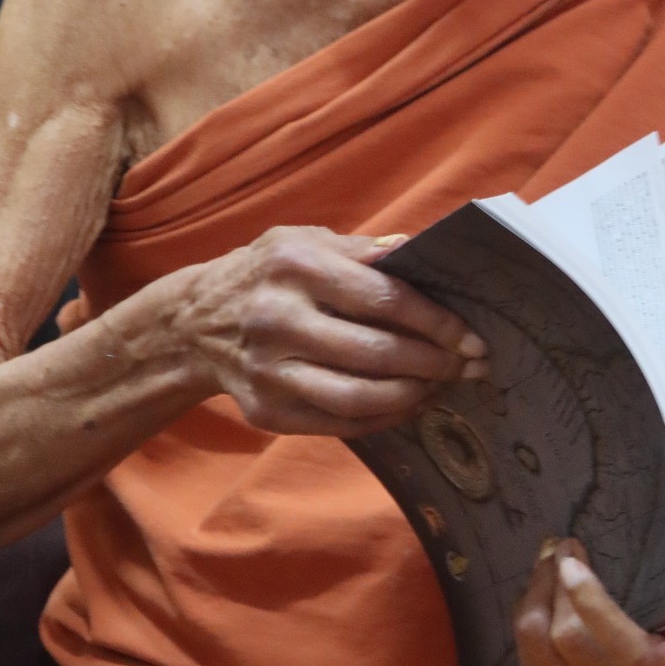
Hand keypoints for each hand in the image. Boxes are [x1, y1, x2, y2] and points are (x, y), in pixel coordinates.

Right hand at [169, 225, 487, 437]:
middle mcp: (277, 318)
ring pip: (358, 397)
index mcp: (294, 265)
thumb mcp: (305, 241)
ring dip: (412, 395)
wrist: (194, 322)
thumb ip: (364, 250)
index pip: (382, 298)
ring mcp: (269, 370)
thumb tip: (427, 253)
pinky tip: (406, 403)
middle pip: (375, 353)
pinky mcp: (266, 411)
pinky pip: (340, 424)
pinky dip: (383, 417)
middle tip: (468, 366)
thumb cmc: (267, 274)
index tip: (470, 335)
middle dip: (433, 363)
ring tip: (440, 385)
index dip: (434, 321)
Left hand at [514, 541, 664, 665]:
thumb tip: (612, 558)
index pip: (629, 648)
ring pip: (544, 655)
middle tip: (556, 550)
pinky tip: (534, 602)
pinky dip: (526, 629)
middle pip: (573, 644)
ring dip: (535, 602)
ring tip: (545, 569)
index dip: (590, 602)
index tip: (570, 561)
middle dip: (554, 588)